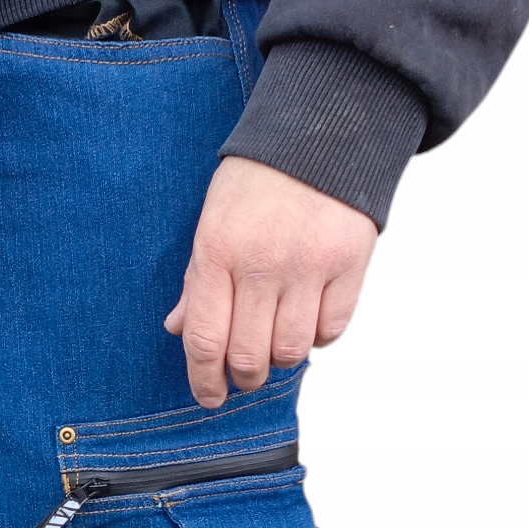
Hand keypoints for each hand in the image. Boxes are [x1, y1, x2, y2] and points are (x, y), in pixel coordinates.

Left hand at [165, 156, 377, 407]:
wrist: (323, 129)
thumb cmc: (258, 182)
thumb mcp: (212, 222)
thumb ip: (197, 280)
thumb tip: (178, 332)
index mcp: (218, 251)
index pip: (204, 338)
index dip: (204, 380)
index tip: (208, 397)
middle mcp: (262, 262)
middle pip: (248, 356)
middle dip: (243, 378)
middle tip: (244, 376)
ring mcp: (309, 264)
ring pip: (291, 350)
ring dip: (281, 359)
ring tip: (276, 342)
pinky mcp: (350, 264)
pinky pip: (331, 330)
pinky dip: (318, 337)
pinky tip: (309, 319)